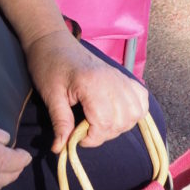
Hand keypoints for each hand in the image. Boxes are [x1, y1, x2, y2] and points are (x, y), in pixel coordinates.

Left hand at [26, 31, 148, 152]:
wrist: (51, 40)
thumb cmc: (48, 64)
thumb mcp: (50, 94)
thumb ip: (60, 122)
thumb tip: (60, 148)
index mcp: (92, 83)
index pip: (105, 123)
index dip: (91, 138)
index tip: (76, 137)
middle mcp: (112, 80)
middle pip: (121, 121)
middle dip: (103, 133)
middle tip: (84, 128)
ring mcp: (120, 77)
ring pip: (135, 114)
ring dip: (119, 125)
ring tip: (98, 120)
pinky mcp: (123, 76)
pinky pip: (141, 99)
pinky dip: (134, 111)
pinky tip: (117, 112)